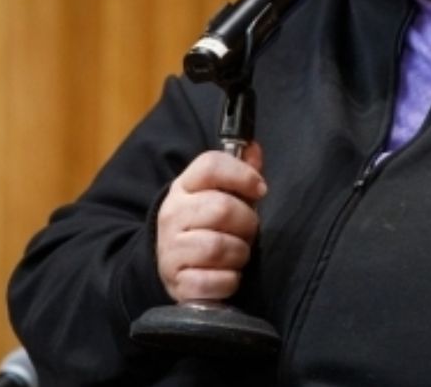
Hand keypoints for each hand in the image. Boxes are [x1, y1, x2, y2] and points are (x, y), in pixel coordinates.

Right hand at [156, 144, 266, 301]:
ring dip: (239, 253)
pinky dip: (229, 281)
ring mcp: (170, 249)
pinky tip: (228, 274)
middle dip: (247, 222)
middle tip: (248, 231)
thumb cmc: (207, 223)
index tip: (260, 189)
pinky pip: (212, 281)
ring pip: (217, 247)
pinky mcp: (177, 281)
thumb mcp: (220, 193)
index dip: (241, 174)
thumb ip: (240, 172)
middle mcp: (173, 214)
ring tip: (238, 253)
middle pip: (221, 208)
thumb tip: (253, 149)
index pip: (210, 165)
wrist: (172, 263)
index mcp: (184, 186)